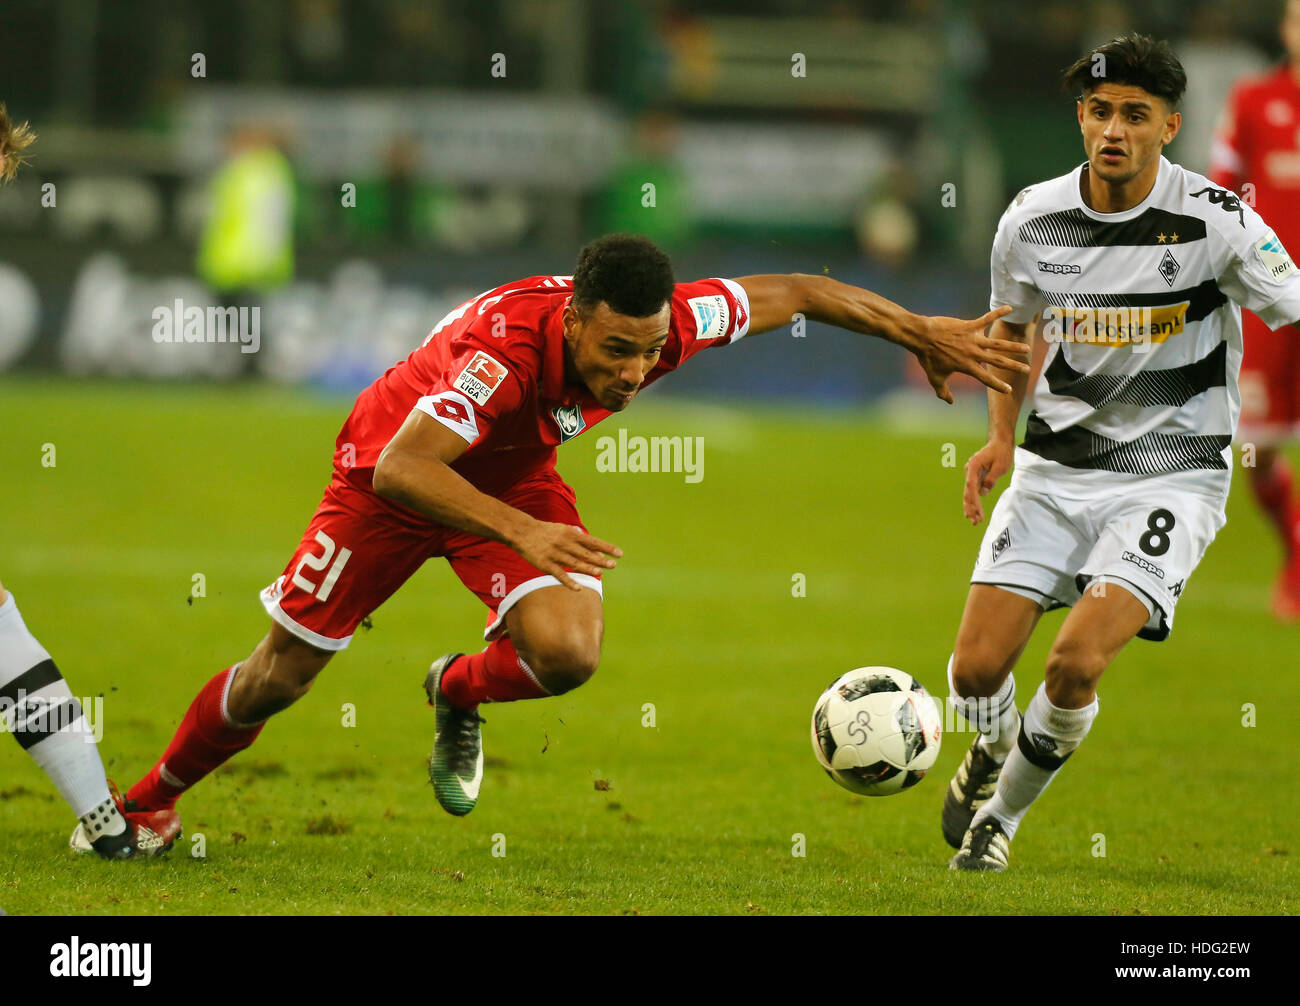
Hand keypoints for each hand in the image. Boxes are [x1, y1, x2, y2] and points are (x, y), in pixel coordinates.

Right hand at [512, 519, 622, 589]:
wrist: (523, 532)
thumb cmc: (546, 531)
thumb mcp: (563, 529)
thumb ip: (579, 538)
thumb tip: (596, 548)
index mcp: (571, 534)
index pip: (593, 541)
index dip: (607, 548)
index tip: (619, 554)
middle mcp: (565, 543)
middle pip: (586, 553)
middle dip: (600, 560)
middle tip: (613, 565)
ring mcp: (555, 554)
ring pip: (574, 563)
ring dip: (587, 568)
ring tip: (600, 573)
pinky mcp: (545, 564)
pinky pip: (559, 574)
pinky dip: (569, 581)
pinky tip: (579, 588)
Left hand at [912, 305, 1028, 403]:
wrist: (922, 336)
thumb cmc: (927, 358)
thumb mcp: (934, 378)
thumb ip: (943, 392)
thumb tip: (950, 402)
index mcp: (966, 366)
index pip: (985, 378)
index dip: (997, 385)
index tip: (1008, 390)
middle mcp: (973, 354)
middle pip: (997, 361)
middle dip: (1013, 366)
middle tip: (1027, 369)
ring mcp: (973, 339)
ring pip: (998, 343)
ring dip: (1013, 346)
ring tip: (1026, 348)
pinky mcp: (970, 326)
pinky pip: (987, 318)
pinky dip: (998, 313)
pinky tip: (1010, 308)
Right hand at [962, 440, 1012, 524]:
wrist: (1000, 443)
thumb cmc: (1001, 452)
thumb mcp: (1000, 466)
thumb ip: (991, 479)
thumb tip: (983, 493)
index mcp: (973, 466)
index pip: (971, 486)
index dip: (974, 501)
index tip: (978, 512)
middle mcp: (969, 471)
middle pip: (968, 492)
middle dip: (971, 508)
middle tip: (975, 522)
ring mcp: (971, 475)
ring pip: (969, 494)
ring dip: (971, 508)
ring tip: (974, 521)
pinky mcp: (976, 478)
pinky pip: (973, 492)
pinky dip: (974, 502)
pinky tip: (974, 513)